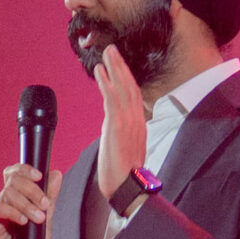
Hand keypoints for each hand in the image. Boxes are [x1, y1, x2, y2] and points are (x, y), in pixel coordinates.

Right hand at [0, 162, 62, 238]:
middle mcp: (5, 202)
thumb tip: (56, 174)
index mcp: (17, 199)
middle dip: (31, 189)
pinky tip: (23, 222)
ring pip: (7, 194)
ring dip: (26, 203)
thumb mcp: (45, 224)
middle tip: (44, 204)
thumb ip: (49, 201)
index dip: (24, 169)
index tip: (40, 176)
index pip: (15, 174)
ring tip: (38, 218)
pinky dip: (12, 212)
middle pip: (12, 180)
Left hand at [94, 44, 146, 199]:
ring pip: (123, 87)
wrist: (128, 188)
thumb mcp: (124, 150)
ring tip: (107, 53)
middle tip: (112, 50)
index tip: (119, 67)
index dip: (126, 80)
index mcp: (138, 126)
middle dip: (121, 67)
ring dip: (114, 68)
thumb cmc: (124, 175)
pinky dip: (106, 82)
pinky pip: (112, 97)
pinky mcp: (117, 125)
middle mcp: (136, 120)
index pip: (134, 96)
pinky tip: (100, 71)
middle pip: (130, 86)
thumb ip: (120, 136)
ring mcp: (128, 121)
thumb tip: (112, 131)